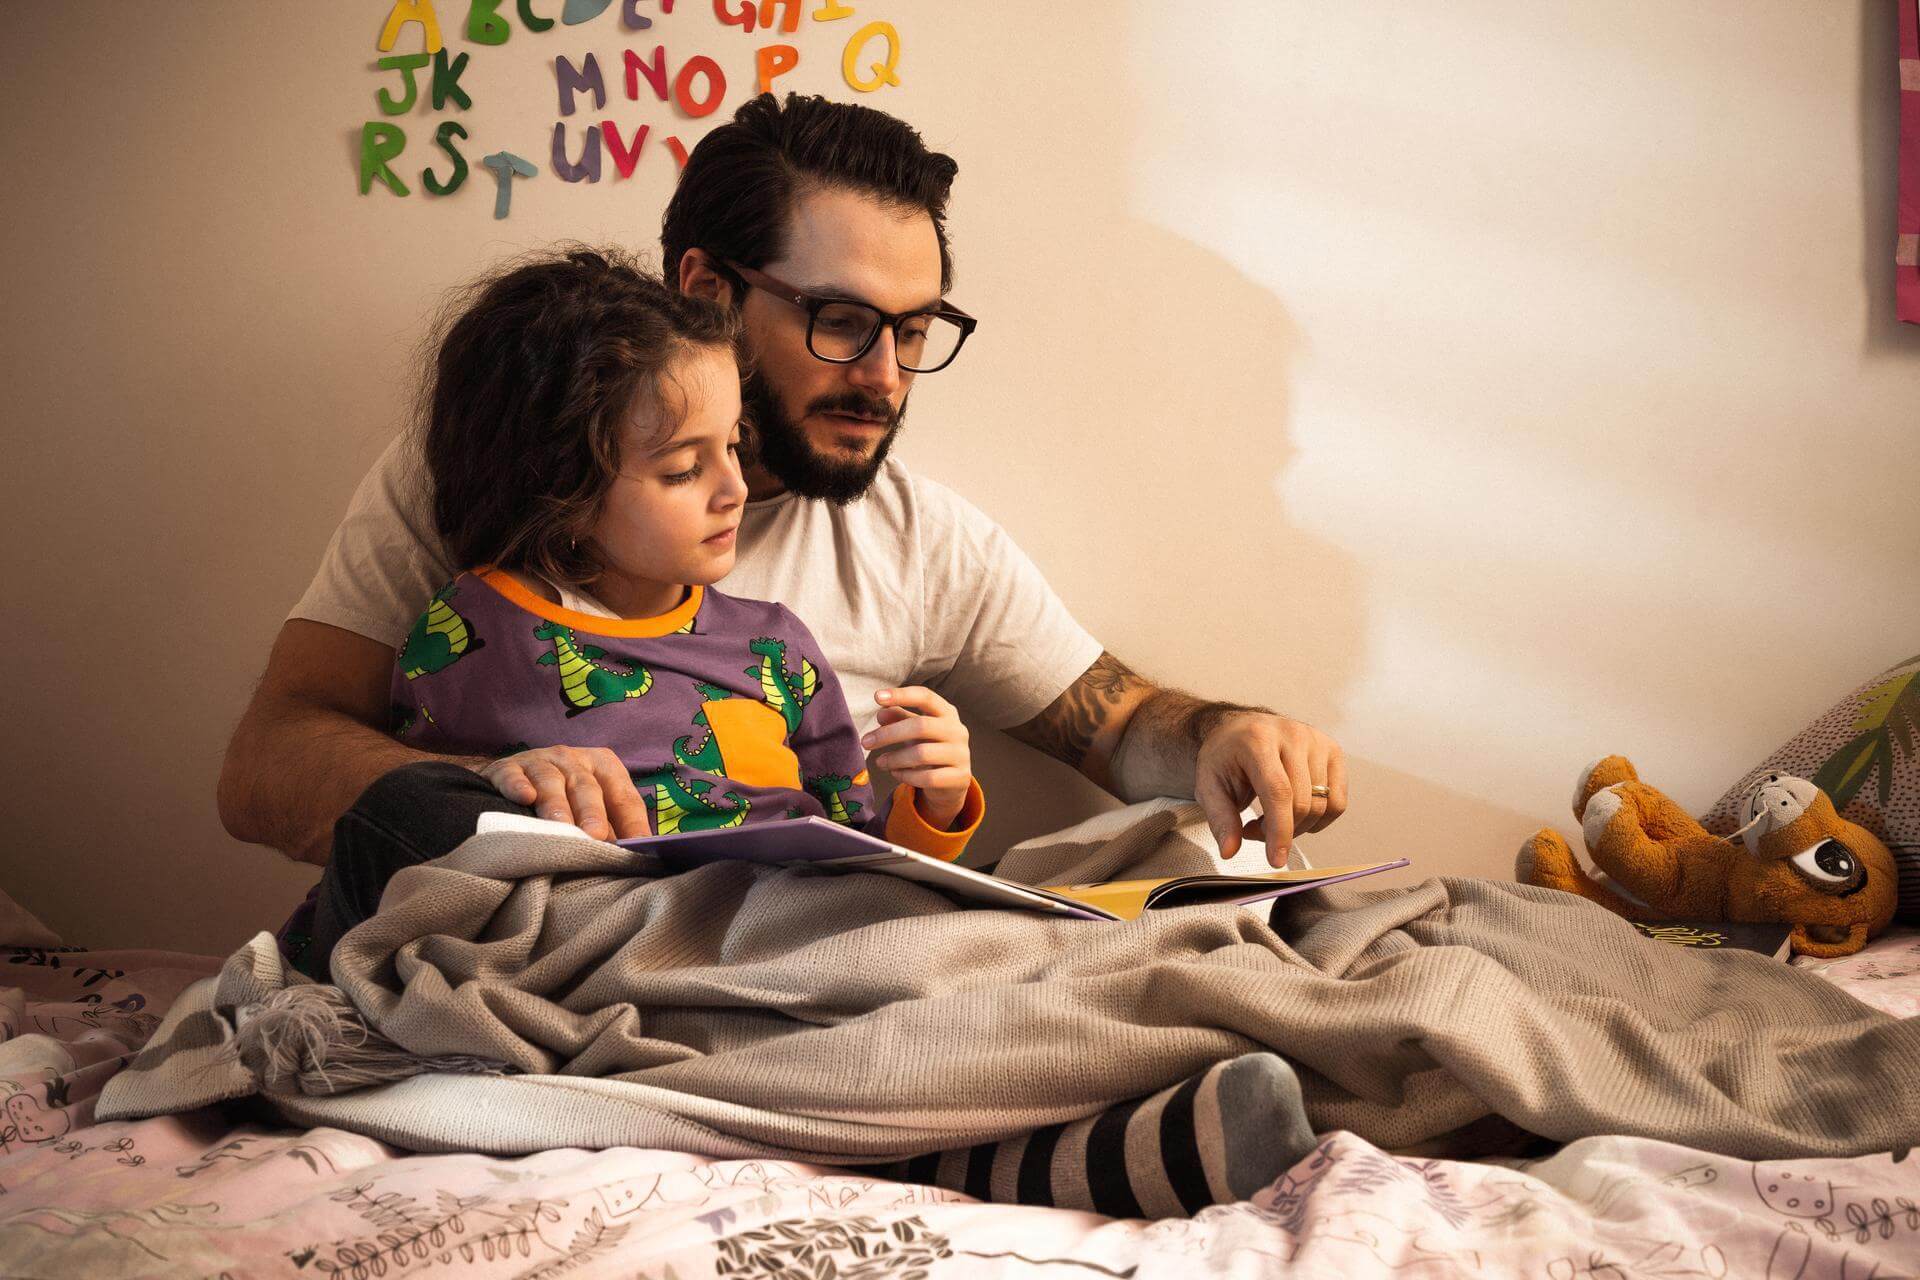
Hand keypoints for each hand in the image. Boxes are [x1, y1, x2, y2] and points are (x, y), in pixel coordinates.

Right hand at [477, 746, 651, 841]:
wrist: (509, 779)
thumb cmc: (563, 799)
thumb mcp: (591, 808)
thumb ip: (612, 830)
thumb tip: (635, 857)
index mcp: (602, 766)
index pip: (623, 796)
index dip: (632, 822)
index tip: (638, 846)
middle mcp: (573, 759)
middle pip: (586, 787)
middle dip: (592, 812)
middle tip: (596, 836)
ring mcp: (539, 761)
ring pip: (550, 781)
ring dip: (556, 804)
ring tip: (560, 826)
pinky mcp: (507, 768)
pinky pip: (513, 775)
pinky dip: (518, 785)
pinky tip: (524, 797)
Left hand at [861, 687, 973, 829]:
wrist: (951, 781)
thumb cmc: (929, 747)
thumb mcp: (913, 730)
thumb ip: (899, 718)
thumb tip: (881, 713)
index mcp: (947, 712)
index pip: (926, 697)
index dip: (901, 695)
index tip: (876, 697)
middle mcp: (957, 731)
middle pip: (921, 726)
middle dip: (889, 734)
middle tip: (865, 742)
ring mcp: (961, 755)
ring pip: (922, 754)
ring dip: (894, 758)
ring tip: (880, 762)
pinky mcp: (959, 777)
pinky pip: (927, 777)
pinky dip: (906, 776)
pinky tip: (895, 774)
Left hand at [1194, 712, 1346, 864]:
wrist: (1239, 729)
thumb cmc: (1225, 756)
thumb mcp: (1209, 785)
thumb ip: (1219, 818)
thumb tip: (1229, 851)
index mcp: (1258, 740)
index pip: (1278, 792)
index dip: (1280, 830)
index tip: (1276, 859)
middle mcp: (1292, 735)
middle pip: (1303, 802)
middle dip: (1282, 831)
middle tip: (1255, 830)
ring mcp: (1316, 741)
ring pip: (1323, 805)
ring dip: (1299, 826)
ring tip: (1272, 817)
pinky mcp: (1332, 750)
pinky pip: (1338, 801)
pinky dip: (1320, 818)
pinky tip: (1296, 812)